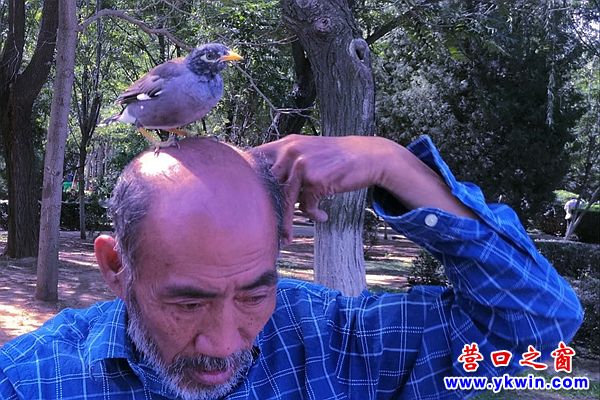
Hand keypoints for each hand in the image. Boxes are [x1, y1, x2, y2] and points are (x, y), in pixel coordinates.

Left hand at [250, 134, 398, 242]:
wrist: (367, 156)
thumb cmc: (336, 158)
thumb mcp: (308, 151)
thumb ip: (287, 163)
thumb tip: (264, 186)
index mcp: (285, 144)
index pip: (255, 160)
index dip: (247, 180)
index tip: (243, 199)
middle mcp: (290, 152)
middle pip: (267, 186)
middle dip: (266, 209)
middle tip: (264, 226)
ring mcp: (302, 166)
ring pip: (285, 201)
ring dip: (286, 222)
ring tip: (286, 236)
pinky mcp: (315, 181)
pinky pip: (307, 207)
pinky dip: (315, 215)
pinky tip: (323, 217)